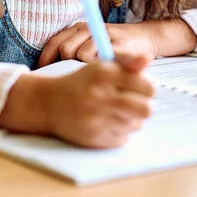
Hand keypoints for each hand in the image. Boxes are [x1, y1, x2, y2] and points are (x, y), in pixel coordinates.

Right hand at [0, 53, 154, 148]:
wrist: (48, 103)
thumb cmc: (81, 83)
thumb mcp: (101, 67)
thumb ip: (126, 63)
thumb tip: (146, 58)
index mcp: (104, 74)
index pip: (146, 85)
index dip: (147, 87)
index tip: (141, 88)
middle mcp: (100, 95)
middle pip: (146, 109)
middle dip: (144, 106)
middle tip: (135, 103)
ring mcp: (96, 118)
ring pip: (135, 125)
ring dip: (131, 119)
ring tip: (116, 111)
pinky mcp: (93, 137)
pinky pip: (123, 138)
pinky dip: (119, 131)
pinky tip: (106, 122)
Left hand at [39, 22, 159, 66]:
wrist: (144, 38)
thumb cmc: (113, 47)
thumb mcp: (90, 45)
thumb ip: (73, 53)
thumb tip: (51, 72)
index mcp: (78, 29)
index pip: (54, 43)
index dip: (46, 60)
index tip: (44, 75)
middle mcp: (88, 29)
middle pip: (65, 49)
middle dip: (66, 65)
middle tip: (73, 79)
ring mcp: (103, 35)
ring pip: (82, 54)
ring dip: (84, 69)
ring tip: (90, 78)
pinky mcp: (117, 43)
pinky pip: (101, 59)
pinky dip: (100, 69)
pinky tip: (103, 77)